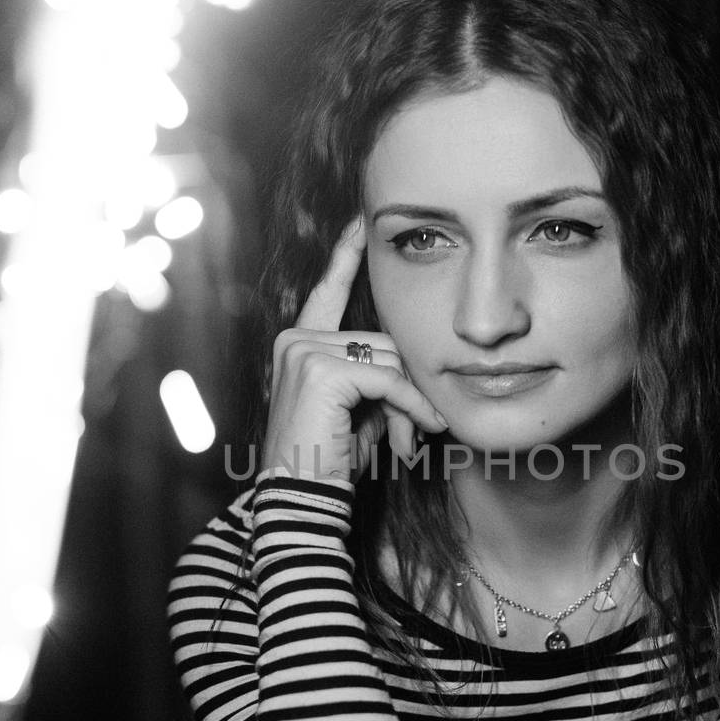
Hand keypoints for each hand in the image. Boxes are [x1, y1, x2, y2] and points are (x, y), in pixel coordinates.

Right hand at [264, 214, 446, 479]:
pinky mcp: (320, 370)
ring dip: (409, 404)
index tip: (361, 222)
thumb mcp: (360, 410)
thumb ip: (380, 376)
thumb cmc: (329, 459)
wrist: (301, 498)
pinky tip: (410, 436)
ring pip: (390, 359)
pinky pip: (389, 380)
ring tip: (406, 442)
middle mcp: (297, 338)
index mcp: (301, 343)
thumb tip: (422, 369)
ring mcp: (304, 350)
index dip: (346, 258)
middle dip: (406, 388)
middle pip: (383, 340)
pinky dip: (408, 408)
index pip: (329, 292)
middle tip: (412, 434)